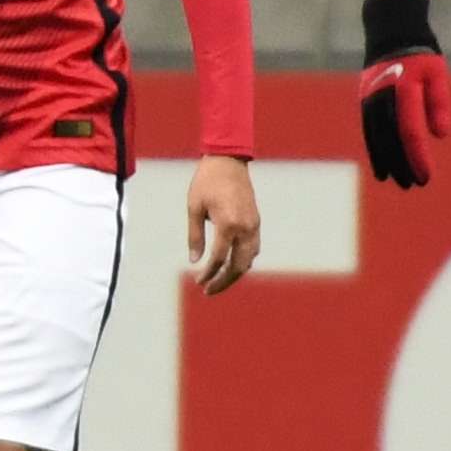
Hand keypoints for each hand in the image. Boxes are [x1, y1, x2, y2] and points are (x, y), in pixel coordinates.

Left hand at [186, 154, 260, 294]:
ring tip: (218, 281)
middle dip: (224, 281)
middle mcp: (245, 227)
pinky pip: (253, 248)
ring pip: (249, 259)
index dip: (208, 273)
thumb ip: (195, 236)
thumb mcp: (194, 208)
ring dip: (235, 273)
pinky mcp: (256, 222)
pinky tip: (230, 264)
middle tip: (208, 290)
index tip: (198, 281)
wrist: (228, 161)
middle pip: (239, 265)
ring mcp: (254, 225)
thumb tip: (195, 260)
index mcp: (228, 224)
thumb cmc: (207, 182)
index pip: (219, 259)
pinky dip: (243, 260)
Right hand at [358, 0, 448, 190]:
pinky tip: (380, 164)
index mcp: (404, 89)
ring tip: (394, 180)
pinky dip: (374, 147)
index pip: (410, 131)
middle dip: (401, 163)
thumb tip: (438, 135)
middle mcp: (383, 95)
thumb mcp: (437, 73)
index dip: (418, 156)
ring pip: (376, 135)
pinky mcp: (365, 97)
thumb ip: (438, 103)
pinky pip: (369, 128)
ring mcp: (370, 96)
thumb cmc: (421, 51)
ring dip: (385, 159)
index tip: (426, 176)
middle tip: (413, 184)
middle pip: (390, 138)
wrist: (390, 27)